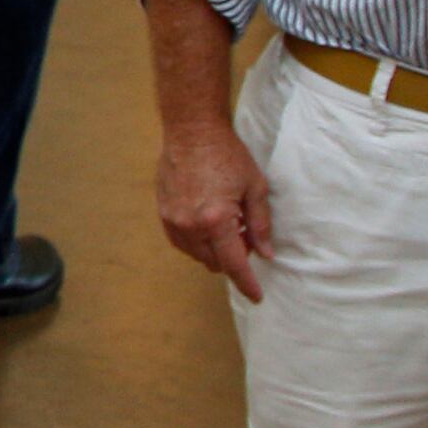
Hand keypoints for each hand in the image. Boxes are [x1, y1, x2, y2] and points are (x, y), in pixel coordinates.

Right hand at [157, 121, 276, 302]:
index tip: (257, 297)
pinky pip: (181, 243)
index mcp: (216, 219)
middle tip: (246, 238)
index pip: (234, 264)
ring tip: (227, 228)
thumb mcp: (254, 187)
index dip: (247, 284)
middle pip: (215, 262)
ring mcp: (173, 220)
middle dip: (233, 259)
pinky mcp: (162, 213)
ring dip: (214, 251)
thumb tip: (265, 253)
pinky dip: (196, 243)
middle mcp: (191, 225)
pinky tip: (207, 227)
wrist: (191, 131)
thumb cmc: (227, 154)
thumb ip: (260, 224)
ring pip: (196, 255)